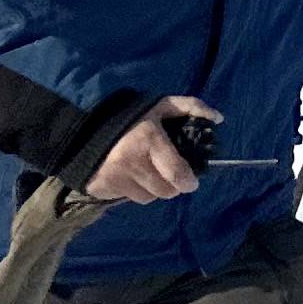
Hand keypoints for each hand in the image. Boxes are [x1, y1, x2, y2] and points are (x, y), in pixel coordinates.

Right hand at [87, 96, 219, 203]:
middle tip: (168, 175)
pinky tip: (128, 175)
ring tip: (147, 172)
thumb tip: (219, 118)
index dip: (188, 182)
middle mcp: (131, 162)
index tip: (191, 182)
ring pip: (147, 198)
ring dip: (152, 189)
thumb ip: (191, 107)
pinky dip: (132, 190)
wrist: (83, 126)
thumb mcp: (161, 105)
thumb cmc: (130, 117)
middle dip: (172, 185)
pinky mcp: (100, 188)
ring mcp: (114, 178)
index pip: (176, 174)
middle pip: (165, 192)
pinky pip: (126, 198)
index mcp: (149, 141)